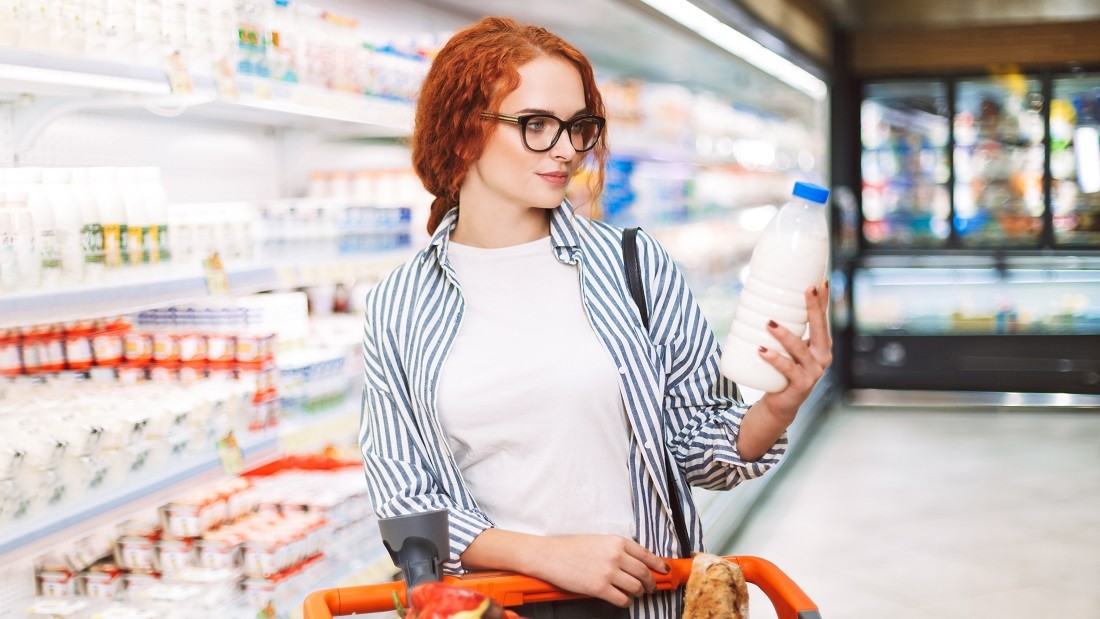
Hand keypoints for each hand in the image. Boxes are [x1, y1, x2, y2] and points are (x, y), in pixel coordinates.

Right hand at [529, 535, 668, 607]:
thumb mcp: (598, 541)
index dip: (658, 565)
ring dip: (639, 593)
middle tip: (651, 587)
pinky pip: (622, 599)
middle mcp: (616, 556)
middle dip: (650, 582)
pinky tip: (623, 600)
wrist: (550, 556)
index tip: (663, 570)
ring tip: (637, 594)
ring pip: (636, 587)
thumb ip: (617, 549)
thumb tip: (635, 562)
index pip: (646, 555)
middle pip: (644, 573)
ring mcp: (608, 573)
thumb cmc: (571, 548)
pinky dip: (626, 602)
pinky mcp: (599, 588)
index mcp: (616, 542)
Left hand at [758, 278, 832, 423]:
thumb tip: (760, 300)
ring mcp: (813, 372)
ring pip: (799, 349)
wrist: (782, 403)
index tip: (821, 281)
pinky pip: (787, 369)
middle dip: (814, 308)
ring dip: (785, 335)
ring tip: (769, 323)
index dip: (823, 301)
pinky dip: (774, 359)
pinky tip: (762, 350)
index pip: (824, 319)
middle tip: (807, 289)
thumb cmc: (783, 370)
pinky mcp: (801, 385)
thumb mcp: (787, 348)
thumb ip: (782, 329)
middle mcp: (822, 357)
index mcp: (821, 345)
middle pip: (820, 329)